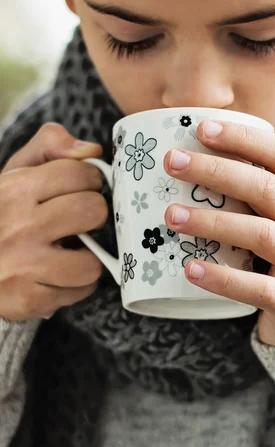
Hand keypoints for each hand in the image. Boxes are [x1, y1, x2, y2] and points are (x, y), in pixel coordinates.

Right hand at [0, 123, 106, 321]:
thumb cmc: (1, 213)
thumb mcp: (15, 172)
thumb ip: (51, 146)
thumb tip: (92, 151)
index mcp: (17, 188)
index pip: (82, 173)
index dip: (89, 180)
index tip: (80, 189)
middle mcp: (20, 226)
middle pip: (93, 212)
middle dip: (93, 216)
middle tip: (79, 221)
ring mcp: (24, 266)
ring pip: (91, 263)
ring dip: (87, 258)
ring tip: (71, 252)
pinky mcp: (29, 299)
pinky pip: (80, 292)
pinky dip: (75, 286)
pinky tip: (59, 275)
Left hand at [164, 105, 274, 346]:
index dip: (243, 139)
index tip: (200, 129)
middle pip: (266, 190)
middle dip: (216, 172)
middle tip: (171, 164)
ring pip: (261, 235)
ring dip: (212, 222)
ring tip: (170, 216)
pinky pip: (257, 289)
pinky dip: (222, 278)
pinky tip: (189, 268)